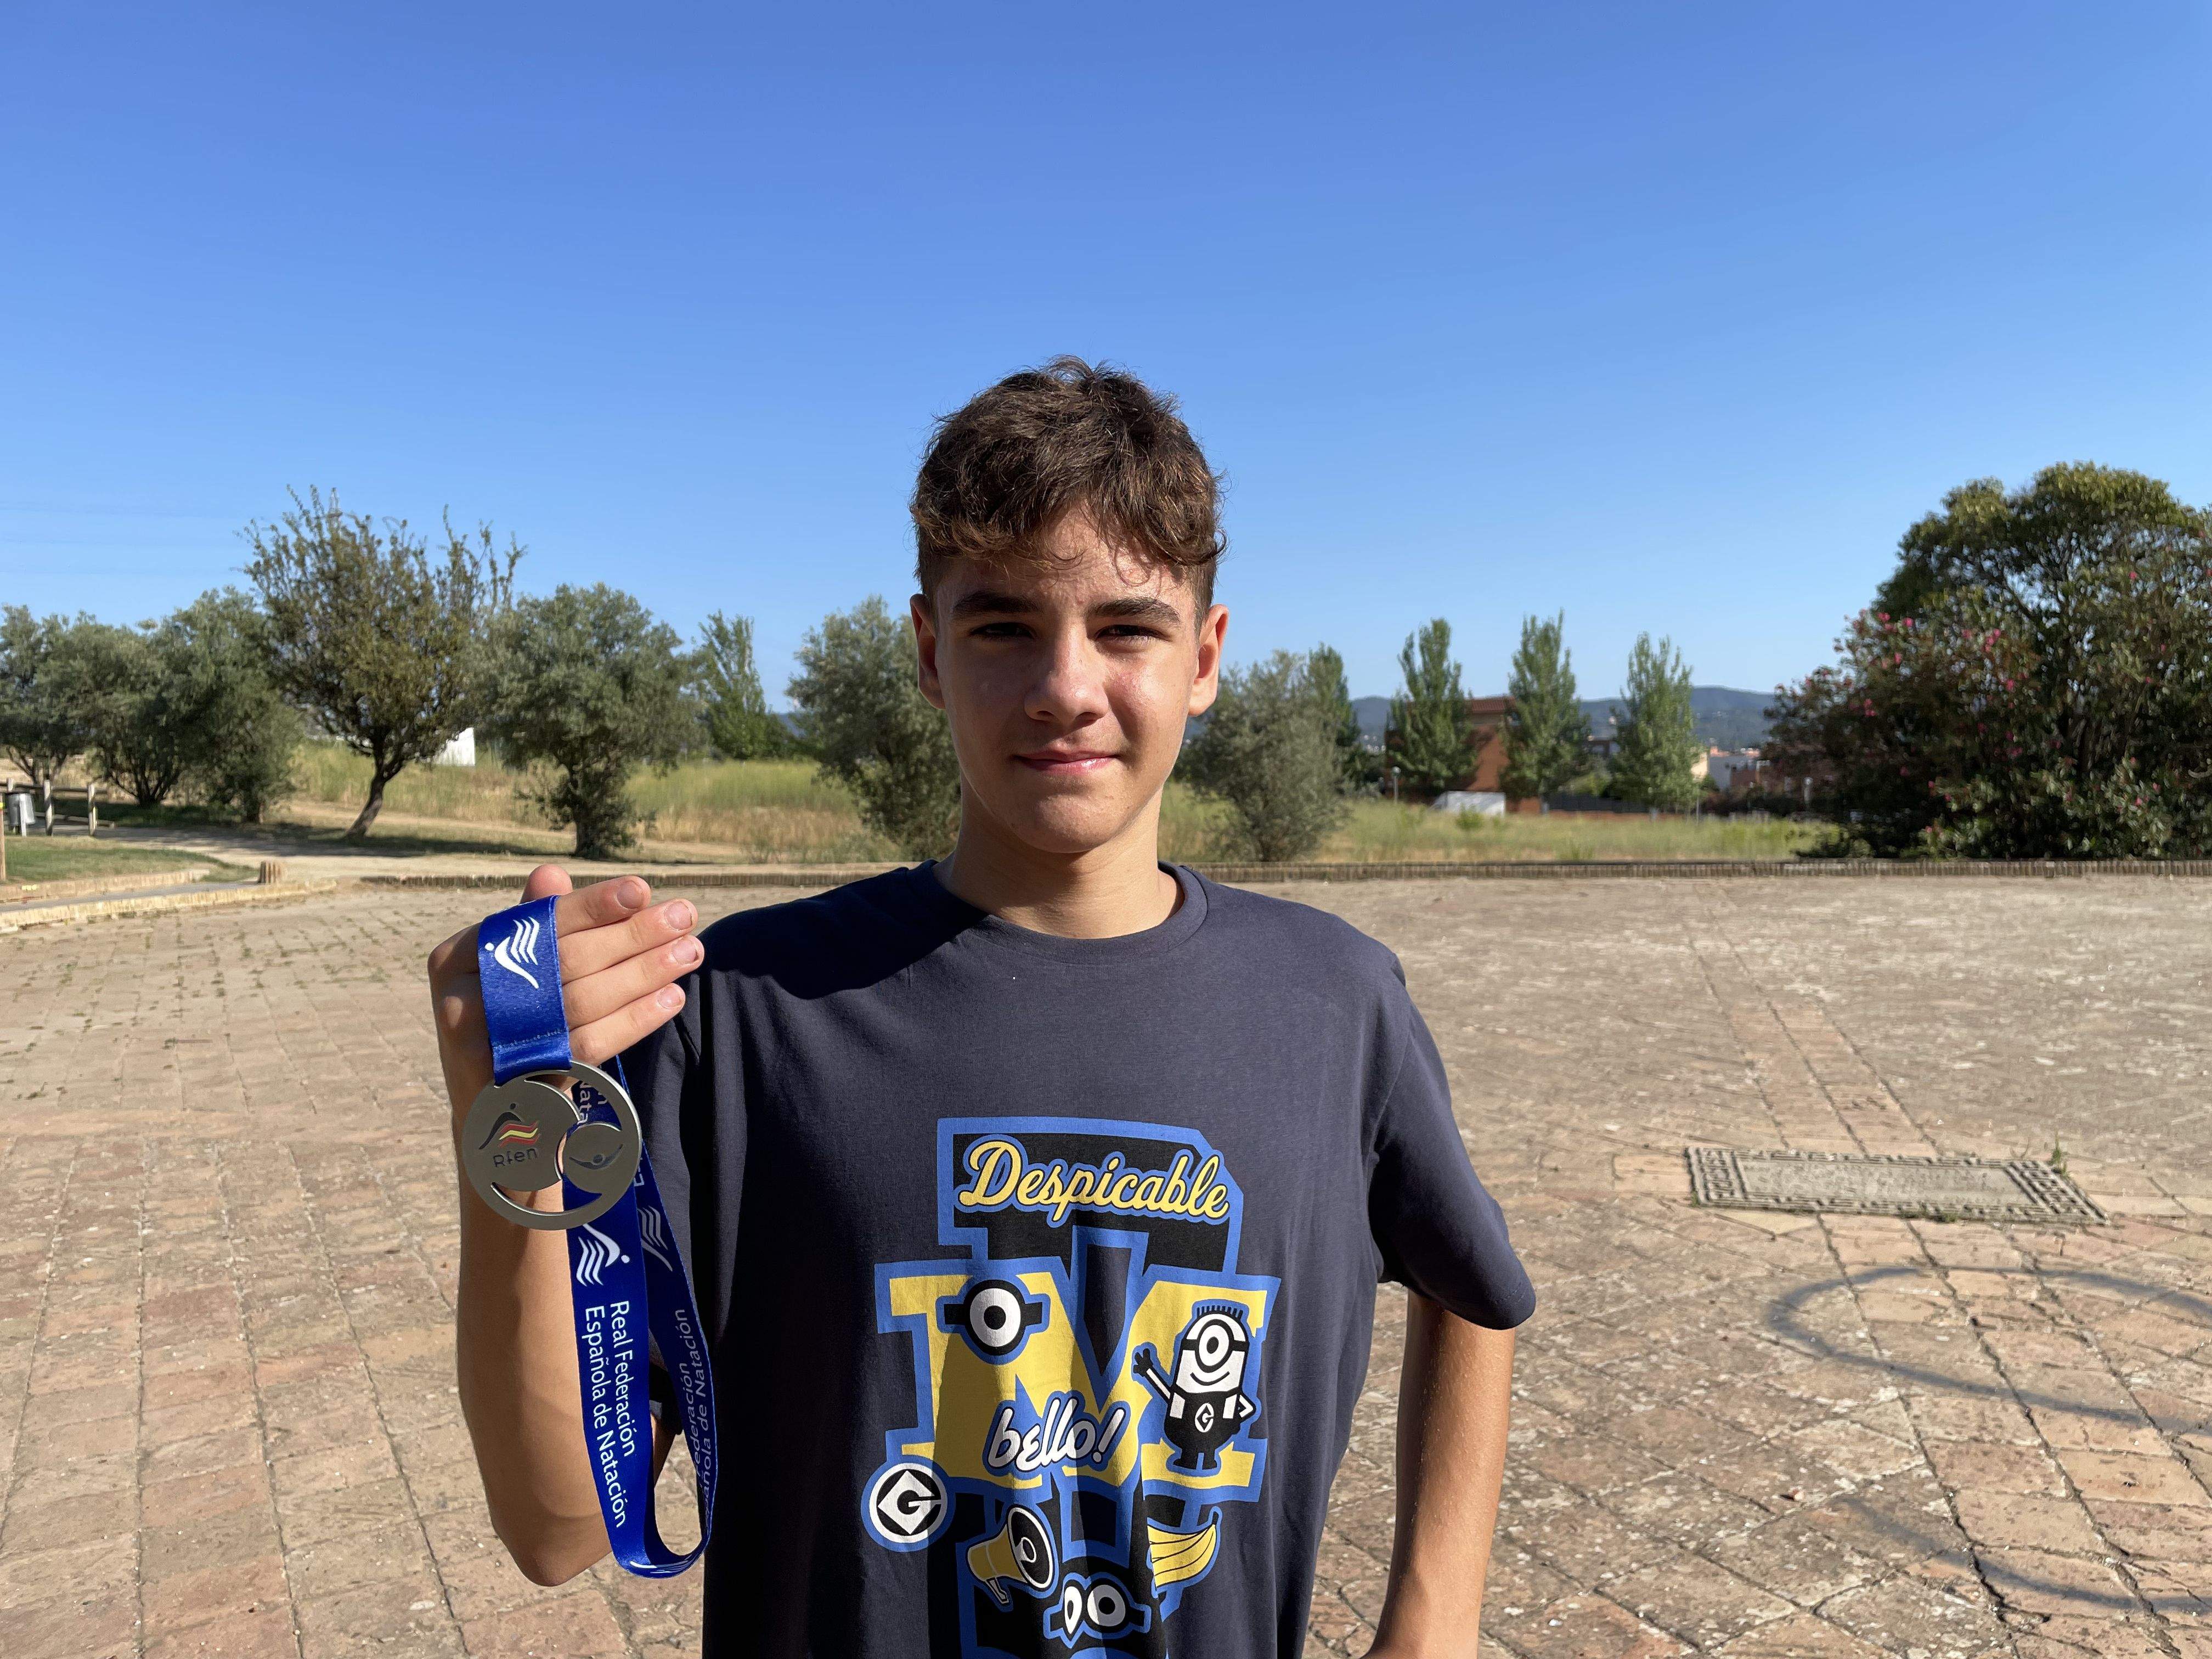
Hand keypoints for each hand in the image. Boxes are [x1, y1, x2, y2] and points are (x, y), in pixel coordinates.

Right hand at [427, 863, 701, 1124]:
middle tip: (686, 915)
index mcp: (455, 957)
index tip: (643, 889)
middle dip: (632, 934)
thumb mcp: (514, 970)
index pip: (535, 922)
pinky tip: (671, 999)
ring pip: (582, 1000)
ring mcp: (489, 1047)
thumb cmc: (512, 1022)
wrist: (496, 1115)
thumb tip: (552, 873)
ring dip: (644, 971)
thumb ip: (534, 925)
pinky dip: (635, 1018)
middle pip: (565, 959)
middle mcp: (462, 1001)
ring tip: (690, 951)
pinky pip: (590, 1044)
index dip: (591, 904)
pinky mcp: (524, 1085)